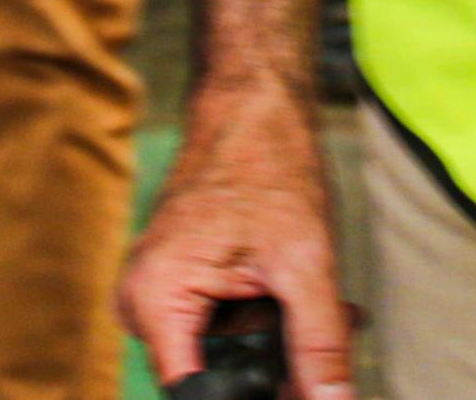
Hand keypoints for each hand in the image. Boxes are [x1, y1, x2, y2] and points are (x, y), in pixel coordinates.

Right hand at [120, 77, 355, 399]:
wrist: (252, 105)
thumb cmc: (268, 163)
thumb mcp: (306, 264)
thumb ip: (319, 345)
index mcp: (158, 298)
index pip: (197, 395)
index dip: (251, 397)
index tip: (297, 388)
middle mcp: (144, 302)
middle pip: (213, 380)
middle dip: (276, 367)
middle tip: (331, 330)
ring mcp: (159, 294)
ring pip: (224, 357)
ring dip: (279, 343)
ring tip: (327, 305)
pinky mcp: (178, 285)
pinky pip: (220, 328)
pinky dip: (266, 320)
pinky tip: (298, 293)